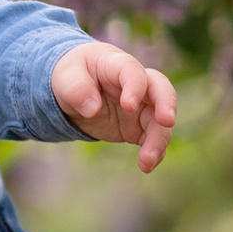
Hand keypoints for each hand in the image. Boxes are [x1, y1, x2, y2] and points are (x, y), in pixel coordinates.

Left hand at [51, 41, 175, 170]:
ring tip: (147, 161)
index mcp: (116, 65)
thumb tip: (92, 108)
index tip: (128, 106)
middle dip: (167, 104)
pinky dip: (153, 152)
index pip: (133, 71)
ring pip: (160, 121)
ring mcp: (141, 106)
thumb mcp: (65, 78)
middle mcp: (137, 84)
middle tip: (167, 122)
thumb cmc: (71, 75)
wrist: (74, 89)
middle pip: (161, 90)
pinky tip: (146, 166)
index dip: (135, 87)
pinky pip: (153, 139)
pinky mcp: (139, 127)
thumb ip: (77, 89)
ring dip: (158, 140)